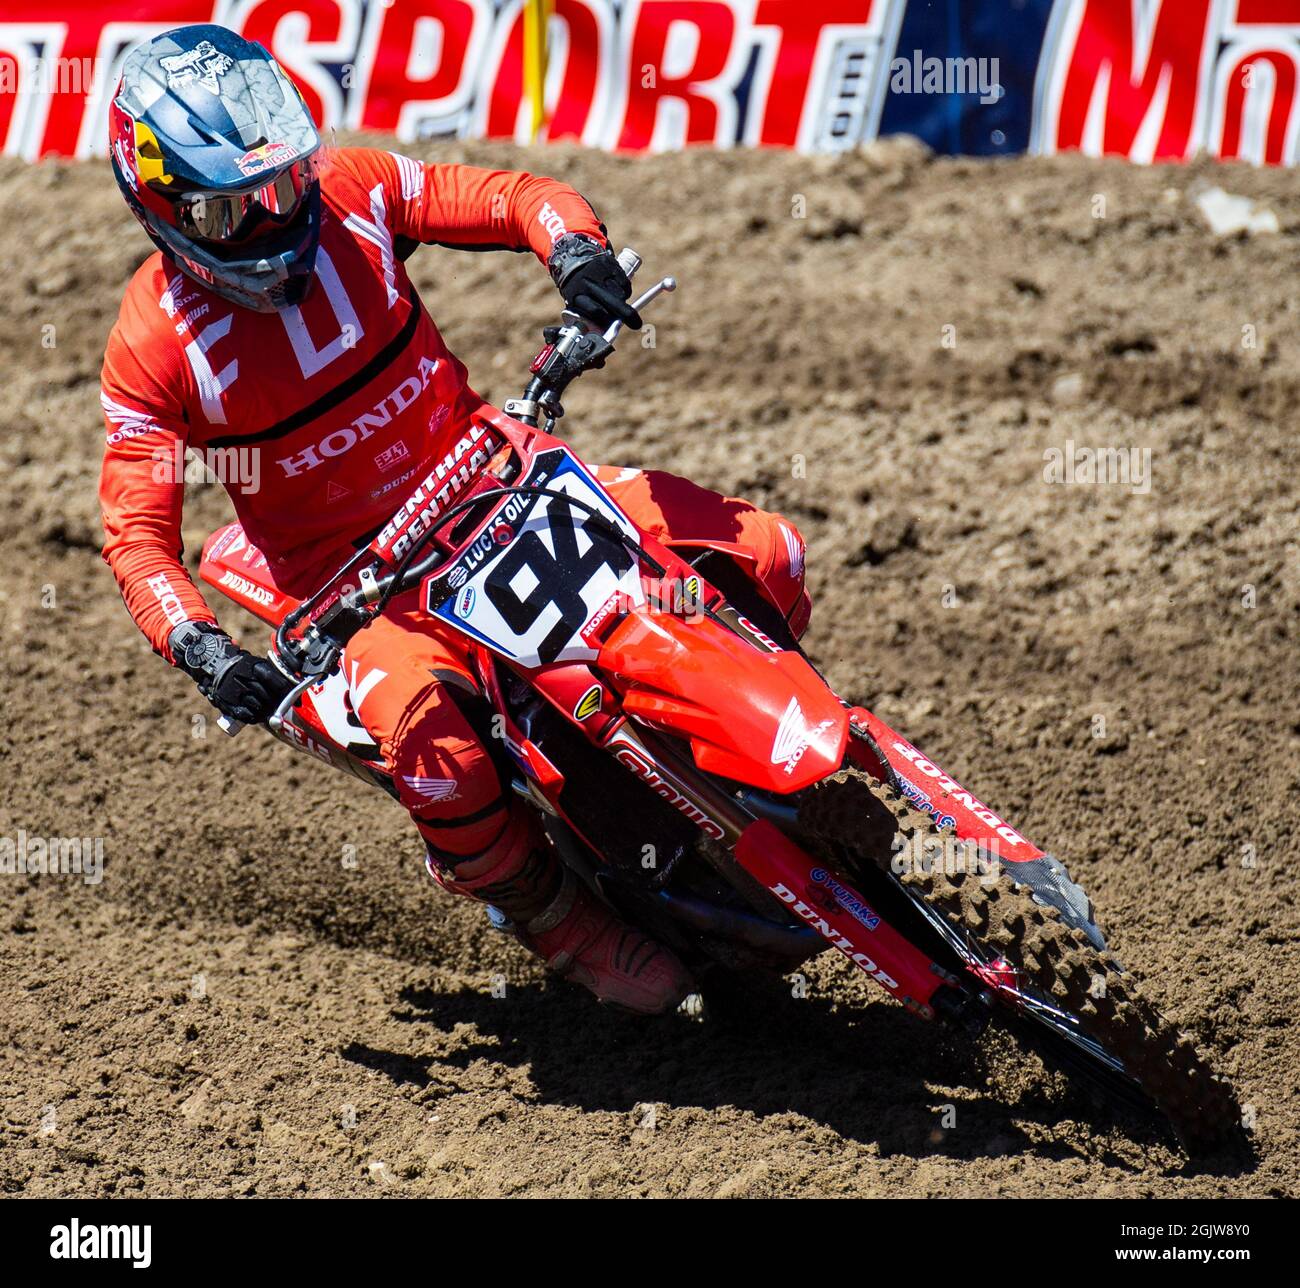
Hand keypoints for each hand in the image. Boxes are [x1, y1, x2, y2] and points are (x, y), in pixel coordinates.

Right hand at [168, 622, 293, 724]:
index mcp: (254, 666)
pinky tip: (258, 716)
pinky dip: (254, 717)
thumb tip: (297, 689)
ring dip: (267, 711)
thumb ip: (275, 674)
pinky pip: (244, 714)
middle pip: (267, 696)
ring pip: (257, 706)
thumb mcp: (258, 664)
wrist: (213, 664)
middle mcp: (244, 678)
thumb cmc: (243, 666)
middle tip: (283, 707)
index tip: (293, 698)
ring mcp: (234, 690)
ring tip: (271, 712)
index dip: (287, 691)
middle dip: (277, 703)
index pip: (275, 680)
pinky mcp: (226, 701)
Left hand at [548, 234, 640, 329]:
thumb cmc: (577, 287)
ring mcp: (601, 273)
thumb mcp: (575, 301)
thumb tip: (606, 331)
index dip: (605, 320)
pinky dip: (625, 290)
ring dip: (622, 302)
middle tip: (636, 324)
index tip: (611, 325)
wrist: (574, 258)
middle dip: (627, 316)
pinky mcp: (610, 265)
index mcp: (576, 295)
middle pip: (613, 303)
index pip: (595, 310)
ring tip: (616, 302)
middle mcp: (589, 283)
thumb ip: (588, 316)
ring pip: (621, 294)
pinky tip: (619, 291)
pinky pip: (624, 283)